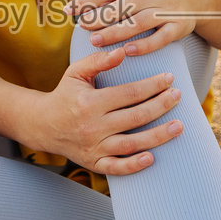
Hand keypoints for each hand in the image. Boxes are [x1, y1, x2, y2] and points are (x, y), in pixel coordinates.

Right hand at [22, 46, 183, 175]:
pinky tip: (152, 157)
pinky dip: (134, 165)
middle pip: (136, 117)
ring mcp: (94, 147)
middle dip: (161, 105)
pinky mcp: (94, 163)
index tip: (168, 79)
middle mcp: (93, 126)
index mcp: (90, 103)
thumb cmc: (65, 95)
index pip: (129, 93)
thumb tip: (122, 52)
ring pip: (132, 143)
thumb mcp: (76, 72)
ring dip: (158, 136)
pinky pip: (117, 167)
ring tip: (178, 126)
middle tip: (178, 96)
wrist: (42, 125)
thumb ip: (98, 60)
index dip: (152, 85)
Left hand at [65, 0, 219, 55]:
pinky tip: (128, 52)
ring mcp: (167, 11)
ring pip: (138, 22)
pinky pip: (161, 38)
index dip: (88, 0)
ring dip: (116, 32)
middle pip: (121, 6)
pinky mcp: (179, 27)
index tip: (70, 10)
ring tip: (95, 41)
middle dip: (99, 17)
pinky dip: (145, 45)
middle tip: (81, 27)